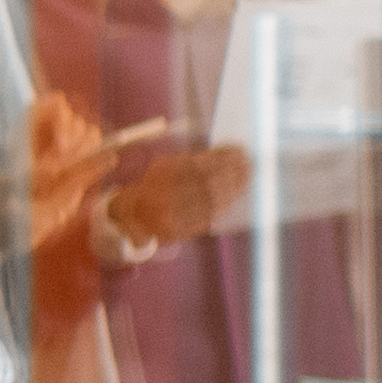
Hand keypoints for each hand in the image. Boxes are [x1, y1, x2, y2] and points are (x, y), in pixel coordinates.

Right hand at [101, 131, 257, 257]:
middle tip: (249, 165)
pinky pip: (206, 218)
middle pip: (207, 183)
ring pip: (209, 201)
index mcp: (160, 175)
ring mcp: (170, 215)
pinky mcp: (177, 231)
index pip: (198, 164)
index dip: (223, 158)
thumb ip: (191, 160)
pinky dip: (223, 206)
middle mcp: (164, 195)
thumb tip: (227, 154)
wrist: (132, 215)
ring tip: (247, 178)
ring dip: (232, 190)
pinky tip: (234, 196)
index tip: (240, 152)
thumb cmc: (155, 185)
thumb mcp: (165, 165)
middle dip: (232, 174)